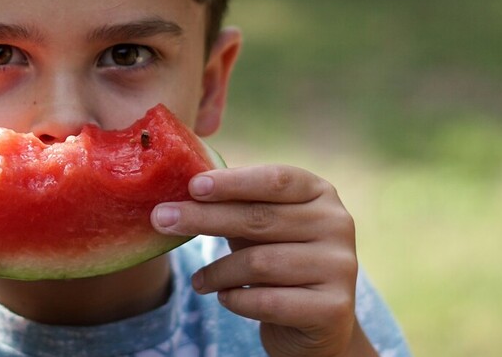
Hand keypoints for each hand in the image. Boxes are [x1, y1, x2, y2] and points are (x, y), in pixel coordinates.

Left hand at [152, 165, 375, 356]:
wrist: (316, 322)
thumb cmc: (278, 260)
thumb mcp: (260, 227)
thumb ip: (234, 205)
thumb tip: (179, 186)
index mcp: (320, 194)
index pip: (275, 179)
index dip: (233, 182)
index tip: (193, 186)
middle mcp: (337, 224)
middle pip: (260, 219)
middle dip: (204, 219)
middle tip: (161, 219)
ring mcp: (340, 266)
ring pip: (259, 263)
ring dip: (217, 272)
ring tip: (198, 280)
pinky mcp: (334, 307)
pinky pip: (268, 301)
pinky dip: (236, 299)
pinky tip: (224, 297)